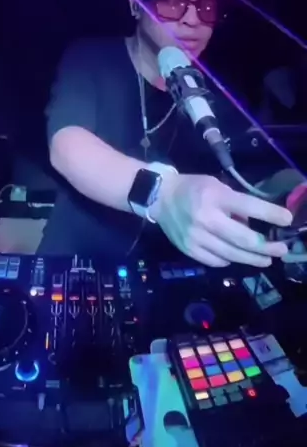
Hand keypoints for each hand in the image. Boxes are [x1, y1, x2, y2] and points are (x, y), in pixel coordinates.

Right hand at [150, 174, 291, 266]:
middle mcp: (206, 218)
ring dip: (253, 259)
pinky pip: (216, 261)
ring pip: (232, 255)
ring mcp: (196, 237)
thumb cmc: (193, 187)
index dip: (271, 214)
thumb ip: (235, 203)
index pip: (248, 206)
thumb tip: (254, 223)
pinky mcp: (189, 250)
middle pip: (244, 239)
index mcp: (214, 197)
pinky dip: (229, 260)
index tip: (288, 220)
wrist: (160, 197)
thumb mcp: (216, 185)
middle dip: (267, 246)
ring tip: (266, 259)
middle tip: (281, 249)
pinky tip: (236, 257)